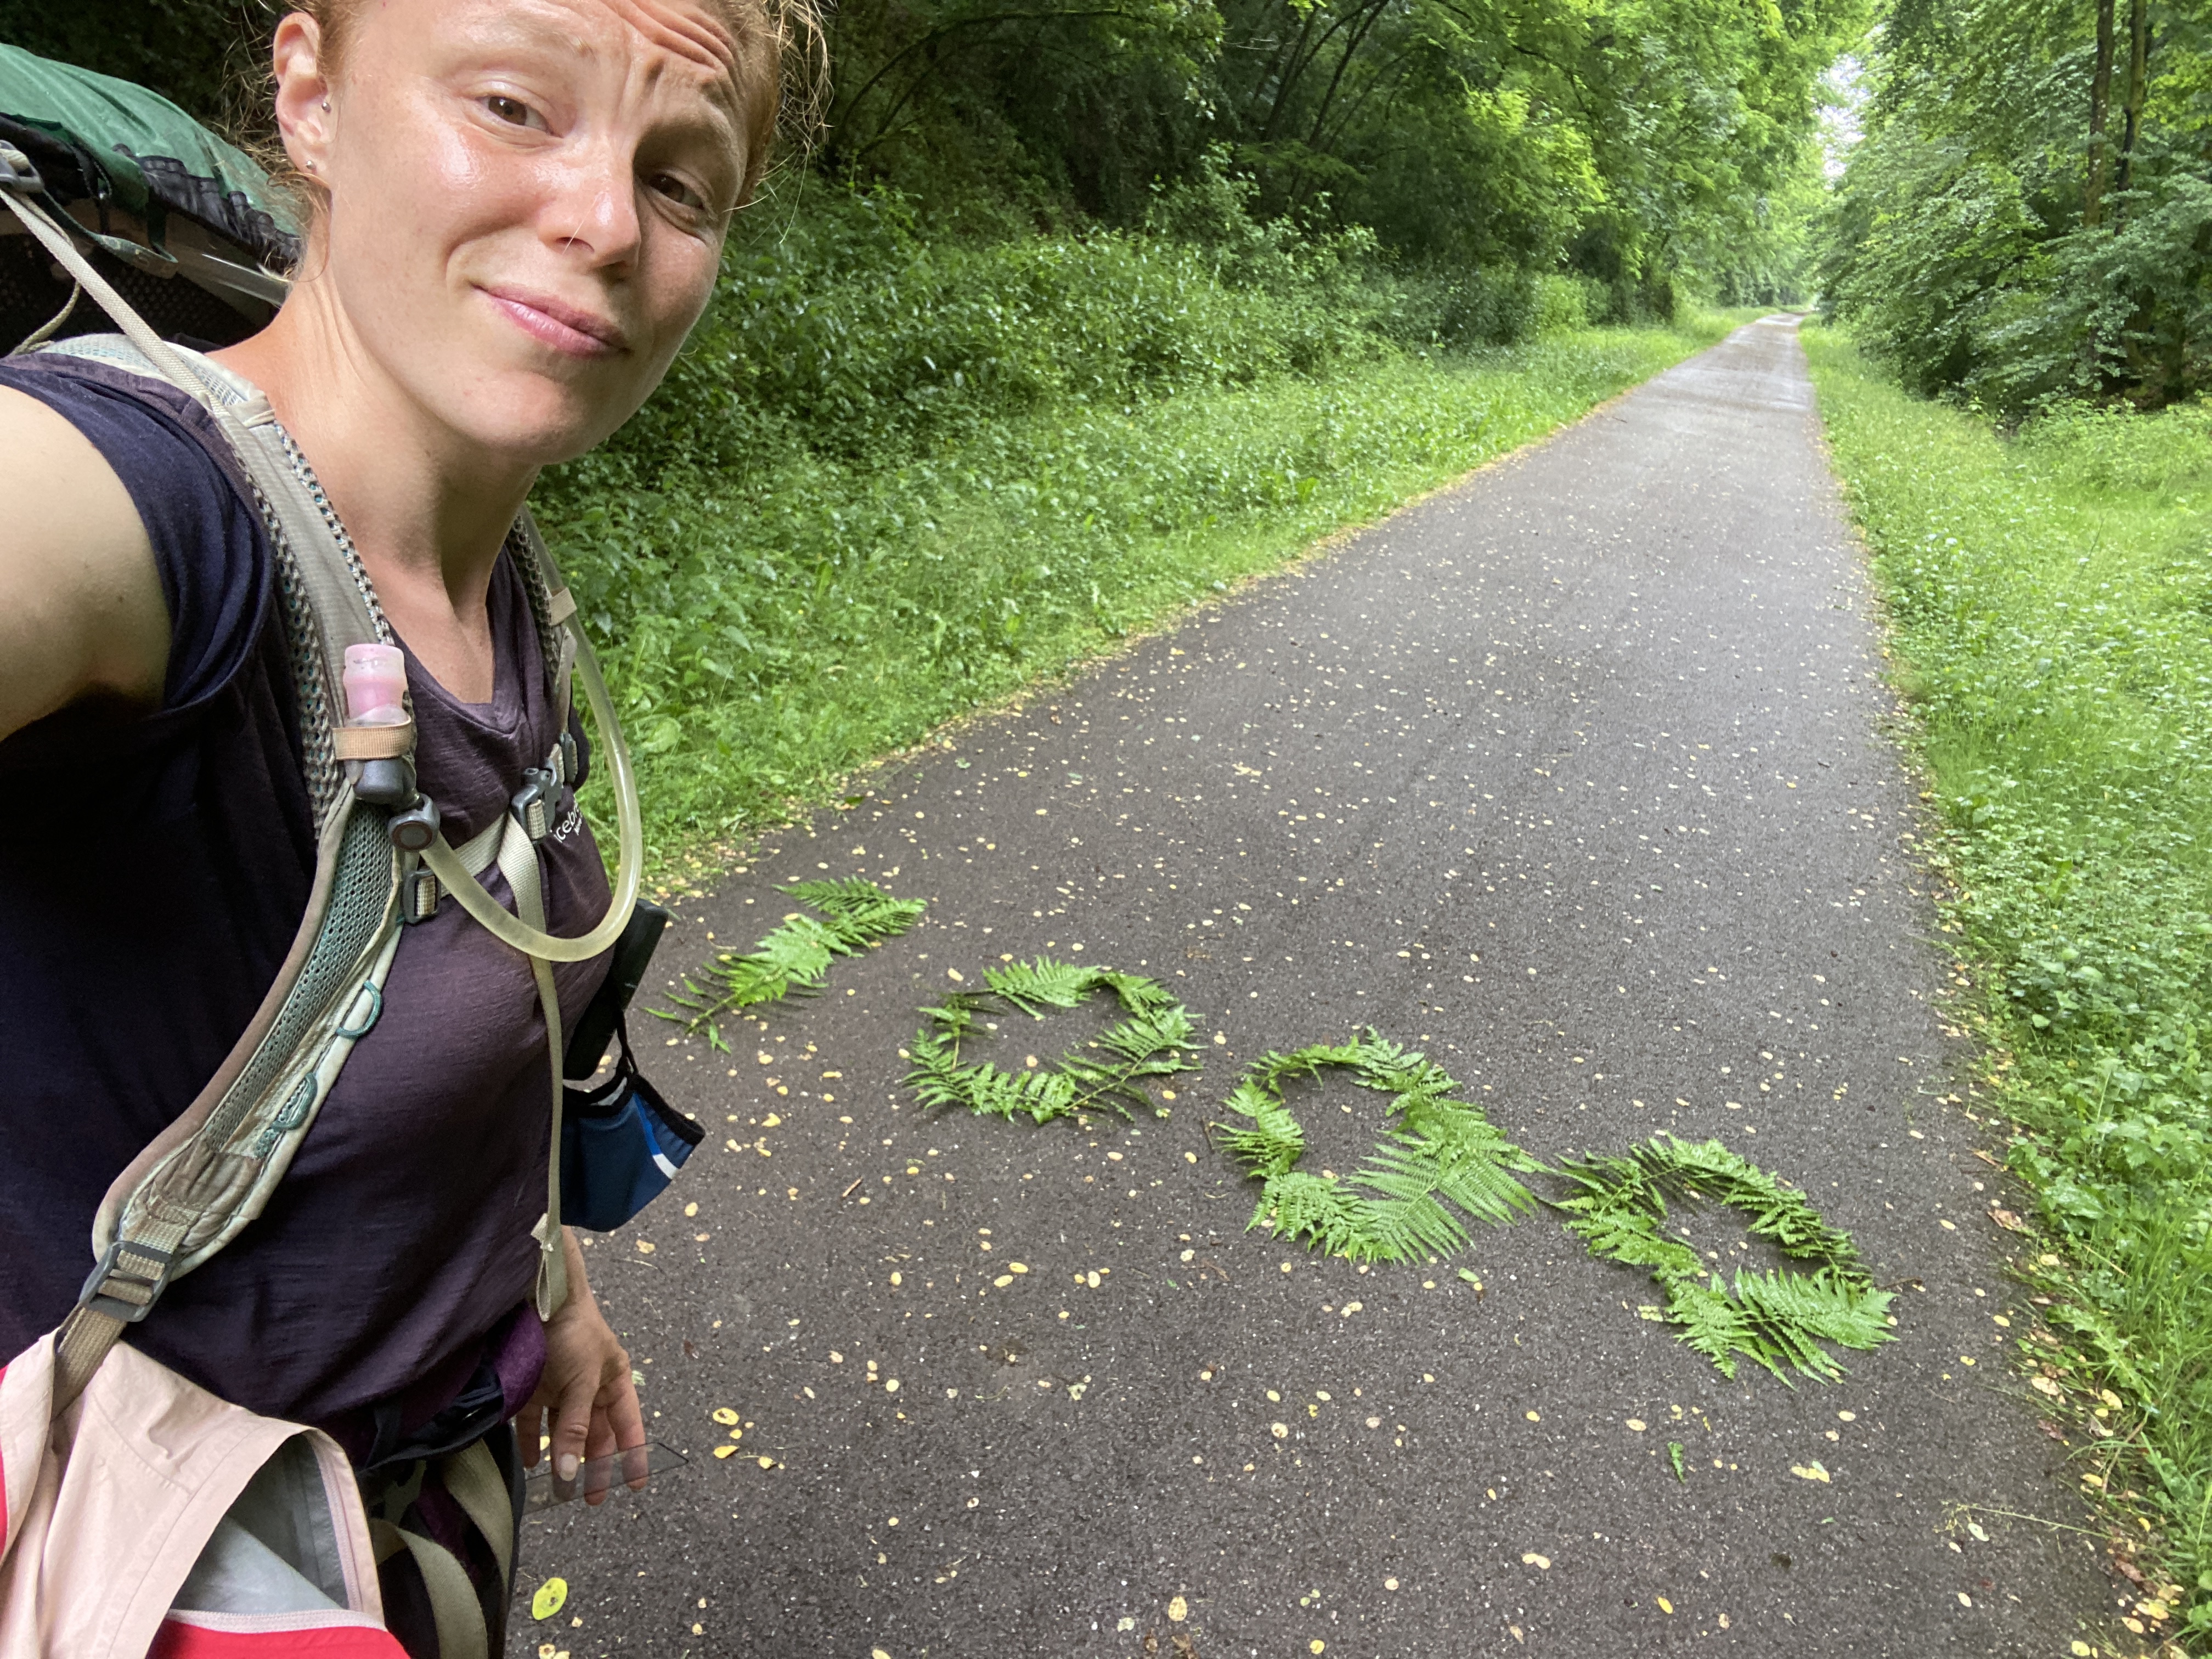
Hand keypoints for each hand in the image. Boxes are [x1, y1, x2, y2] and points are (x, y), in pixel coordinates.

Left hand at [516, 1229, 645, 1504]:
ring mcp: (561, 1388)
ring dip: (562, 1457)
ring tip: (558, 1489)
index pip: (628, 1424)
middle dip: (593, 1465)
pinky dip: (533, 1442)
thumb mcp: (582, 1382)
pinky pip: (535, 1423)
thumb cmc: (574, 1334)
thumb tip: (572, 1472)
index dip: (632, 1454)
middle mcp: (590, 1387)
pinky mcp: (534, 1388)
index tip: (635, 1485)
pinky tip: (531, 1462)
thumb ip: (576, 1427)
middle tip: (590, 1499)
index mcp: (614, 1380)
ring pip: (564, 1431)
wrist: (539, 1299)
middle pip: (595, 1433)